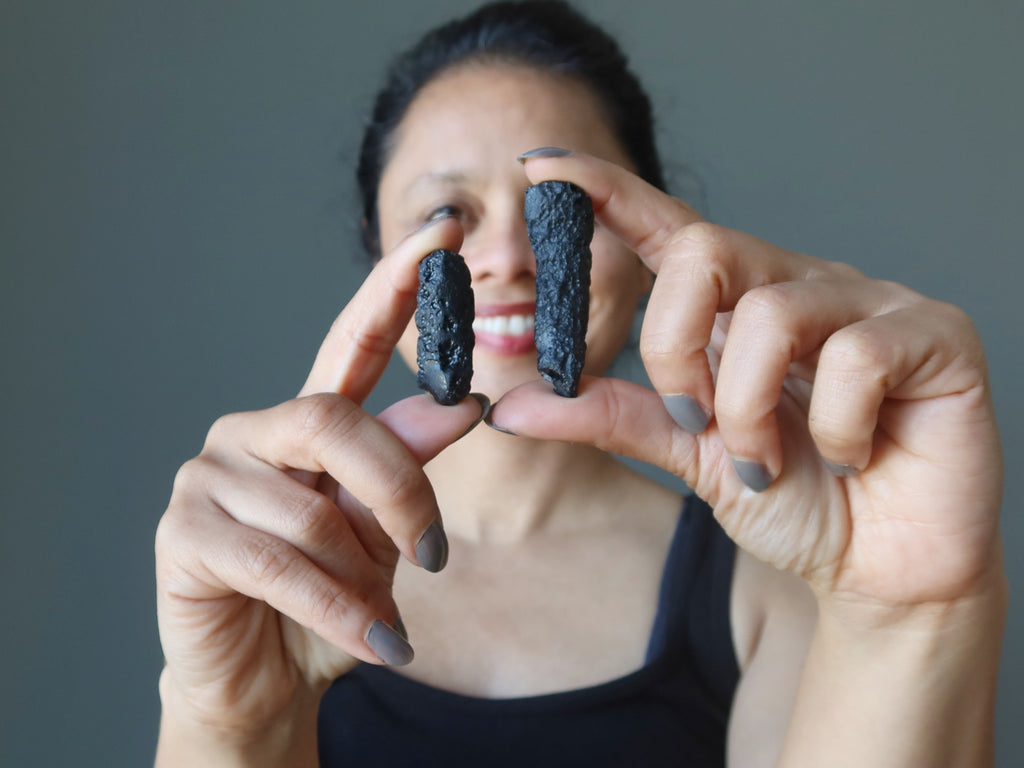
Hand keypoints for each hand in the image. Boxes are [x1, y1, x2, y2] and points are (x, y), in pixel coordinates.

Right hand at [154, 216, 484, 735]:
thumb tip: (463, 402)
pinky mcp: (183, 532)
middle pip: (335, 421)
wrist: (269, 677)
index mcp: (310, 421)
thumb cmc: (332, 594)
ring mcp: (209, 475)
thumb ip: (407, 462)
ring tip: (371, 613)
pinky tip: (373, 642)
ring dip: (360, 575)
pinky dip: (338, 611)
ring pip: (312, 510)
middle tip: (432, 553)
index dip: (399, 286)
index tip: (447, 233)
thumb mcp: (384, 527)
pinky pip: (280, 564)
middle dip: (397, 492)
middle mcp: (255, 432)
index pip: (355, 338)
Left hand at [493, 151, 1002, 611]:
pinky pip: (857, 357)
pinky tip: (850, 455)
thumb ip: (609, 417)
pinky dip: (833, 428)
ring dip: (749, 412)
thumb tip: (509, 404)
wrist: (881, 569)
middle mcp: (800, 285)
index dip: (608, 193)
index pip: (670, 229)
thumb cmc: (792, 500)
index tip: (541, 170)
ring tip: (768, 461)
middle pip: (706, 252)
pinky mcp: (935, 335)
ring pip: (772, 312)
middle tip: (692, 416)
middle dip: (673, 348)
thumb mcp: (687, 454)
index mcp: (739, 304)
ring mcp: (870, 302)